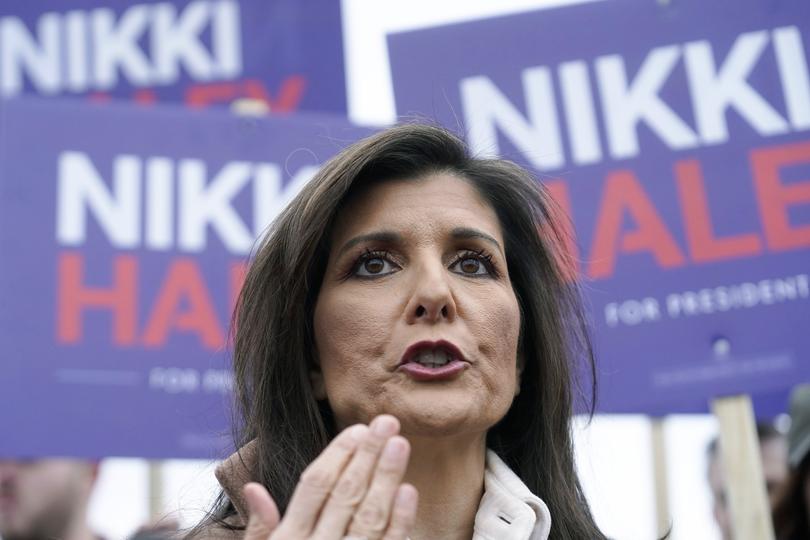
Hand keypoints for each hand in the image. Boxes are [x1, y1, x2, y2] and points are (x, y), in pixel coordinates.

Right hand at [243, 415, 417, 539]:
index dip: (337, 454)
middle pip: (346, 493)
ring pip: (369, 516)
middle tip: (387, 422)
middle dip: (368, 455)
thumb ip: (258, 531)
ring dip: (387, 478)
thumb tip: (253, 488)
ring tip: (400, 444)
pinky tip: (409, 493)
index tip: (357, 430)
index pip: (314, 486)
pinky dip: (400, 522)